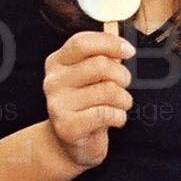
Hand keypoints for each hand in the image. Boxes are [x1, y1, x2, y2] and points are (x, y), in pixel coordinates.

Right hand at [43, 31, 134, 168]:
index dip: (110, 43)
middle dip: (122, 76)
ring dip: (124, 99)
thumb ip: (102, 57)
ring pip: (108, 91)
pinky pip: (106, 113)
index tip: (128, 51)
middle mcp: (52, 81)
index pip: (81, 42)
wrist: (71, 144)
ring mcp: (57, 104)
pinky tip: (114, 120)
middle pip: (100, 65)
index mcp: (57, 62)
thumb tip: (120, 37)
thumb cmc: (87, 106)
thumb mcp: (91, 78)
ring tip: (120, 105)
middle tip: (124, 86)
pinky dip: (119, 117)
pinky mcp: (67, 126)